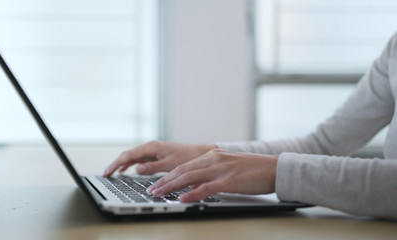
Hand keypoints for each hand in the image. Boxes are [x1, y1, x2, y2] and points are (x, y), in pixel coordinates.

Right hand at [103, 141, 216, 176]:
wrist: (201, 154)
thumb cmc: (188, 158)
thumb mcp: (170, 165)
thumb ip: (152, 167)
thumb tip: (136, 169)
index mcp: (151, 147)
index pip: (128, 155)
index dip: (115, 164)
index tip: (107, 172)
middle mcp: (150, 147)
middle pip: (127, 155)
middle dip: (115, 164)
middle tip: (105, 174)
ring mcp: (153, 150)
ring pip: (132, 157)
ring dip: (121, 164)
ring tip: (112, 173)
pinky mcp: (156, 155)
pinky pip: (139, 159)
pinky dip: (130, 164)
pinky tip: (126, 170)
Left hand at [146, 149, 277, 202]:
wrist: (274, 168)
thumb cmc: (252, 170)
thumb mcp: (227, 168)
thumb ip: (210, 173)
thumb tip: (194, 184)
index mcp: (211, 156)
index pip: (184, 166)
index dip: (167, 175)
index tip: (156, 183)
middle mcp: (213, 160)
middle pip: (182, 170)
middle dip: (164, 181)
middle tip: (151, 190)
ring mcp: (220, 169)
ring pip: (190, 177)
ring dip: (172, 186)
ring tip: (159, 194)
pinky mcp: (229, 180)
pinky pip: (207, 187)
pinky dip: (192, 193)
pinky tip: (182, 198)